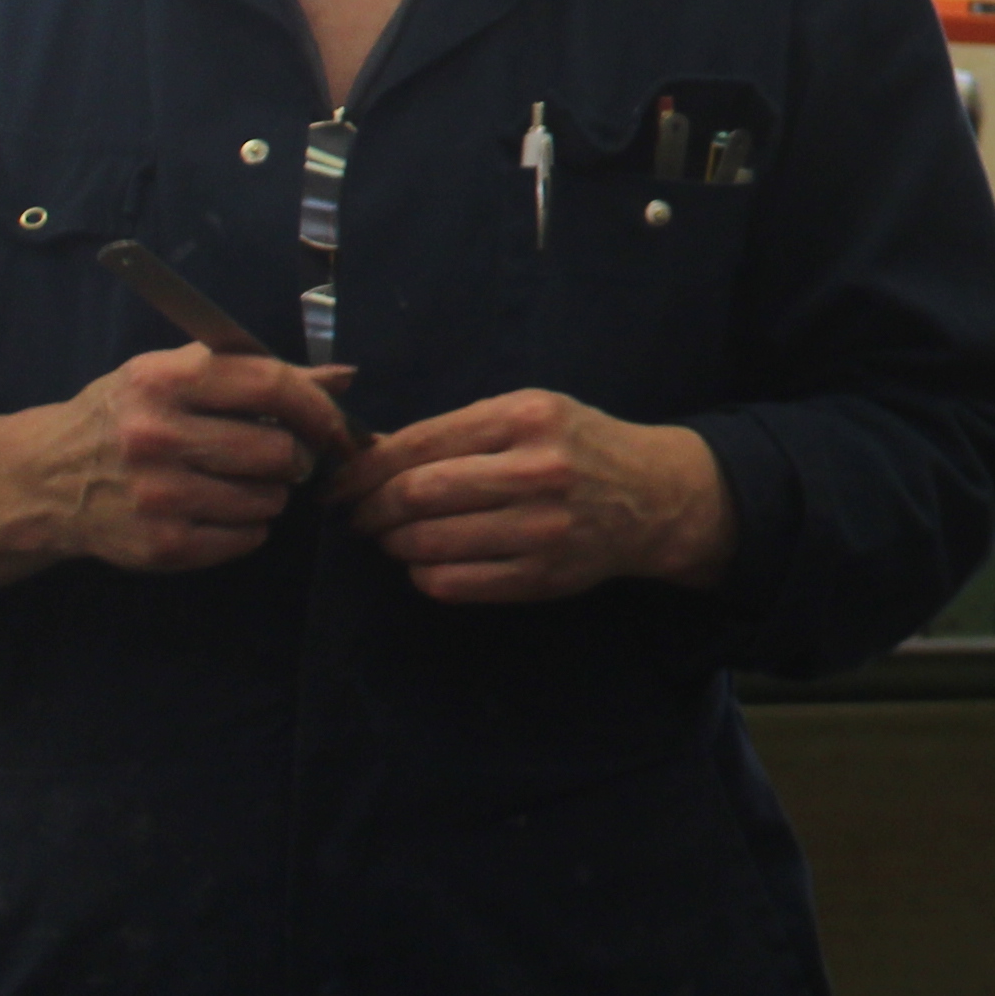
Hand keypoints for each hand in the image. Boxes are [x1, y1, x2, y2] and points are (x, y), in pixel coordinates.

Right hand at [0, 347, 358, 587]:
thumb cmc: (123, 416)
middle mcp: (156, 436)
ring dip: (271, 493)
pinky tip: (219, 510)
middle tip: (279, 456)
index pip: (270, 385)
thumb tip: (343, 378)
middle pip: (278, 449)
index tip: (335, 423)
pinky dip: (248, 526)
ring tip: (239, 481)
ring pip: (268, 498)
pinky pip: (245, 537)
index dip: (317, 406)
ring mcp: (156, 495)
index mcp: (164, 380)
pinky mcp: (159, 545)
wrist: (44, 480)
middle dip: (293, 455)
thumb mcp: (173, 375)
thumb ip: (255, 372)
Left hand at [332, 389, 733, 603]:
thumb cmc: (578, 446)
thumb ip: (459, 430)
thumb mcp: (529, 412)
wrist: (653, 495)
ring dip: (394, 544)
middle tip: (359, 517)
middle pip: (417, 495)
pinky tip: (427, 562)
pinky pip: (453, 583)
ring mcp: (539, 527)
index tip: (340, 484)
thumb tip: (371, 452)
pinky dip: (423, 574)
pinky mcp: (541, 576)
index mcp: (525, 418)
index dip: (365, 468)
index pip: (419, 444)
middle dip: (371, 509)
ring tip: (393, 538)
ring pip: (428, 543)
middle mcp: (534, 470)